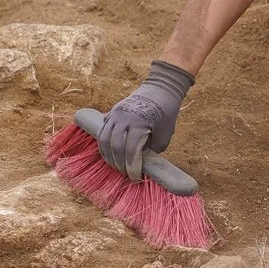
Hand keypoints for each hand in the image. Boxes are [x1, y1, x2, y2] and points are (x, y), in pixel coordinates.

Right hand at [97, 60, 194, 180]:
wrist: (160, 89)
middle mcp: (124, 118)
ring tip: (116, 166)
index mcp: (139, 123)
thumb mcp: (165, 135)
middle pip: (115, 147)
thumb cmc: (166, 114)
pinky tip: (109, 154)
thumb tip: (141, 166)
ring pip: (104, 139)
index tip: (135, 178)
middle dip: (119, 164)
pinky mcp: (111, 112)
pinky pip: (102, 131)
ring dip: (108, 156)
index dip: (132, 167)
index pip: (131, 151)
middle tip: (125, 173)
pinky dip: (104, 145)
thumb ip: (152, 150)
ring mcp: (115, 114)